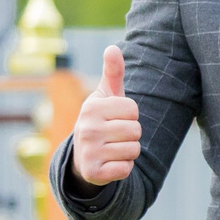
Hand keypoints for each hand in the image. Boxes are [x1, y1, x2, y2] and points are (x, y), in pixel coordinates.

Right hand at [69, 45, 140, 184]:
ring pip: (134, 150)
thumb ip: (113, 72)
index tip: (115, 118)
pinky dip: (123, 168)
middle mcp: (87, 128)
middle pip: (136, 130)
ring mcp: (89, 151)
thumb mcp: (106, 95)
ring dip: (128, 151)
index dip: (130, 115)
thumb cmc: (102, 119)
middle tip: (114, 136)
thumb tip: (113, 47)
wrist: (84, 155)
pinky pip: (127, 169)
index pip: (133, 110)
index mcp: (92, 107)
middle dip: (131, 135)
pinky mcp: (94, 172)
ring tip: (112, 148)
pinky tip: (110, 163)